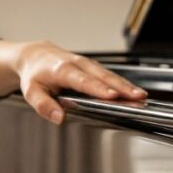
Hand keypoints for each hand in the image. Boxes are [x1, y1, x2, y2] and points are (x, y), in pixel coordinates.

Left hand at [0, 39, 146, 124]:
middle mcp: (78, 64)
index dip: (99, 89)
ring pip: (109, 75)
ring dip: (126, 85)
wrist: (36, 55)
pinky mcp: (92, 67)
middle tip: (137, 97)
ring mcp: (87, 64)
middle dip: (121, 87)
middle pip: (103, 77)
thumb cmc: (34, 74)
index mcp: (62, 70)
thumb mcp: (31, 91)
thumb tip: (58, 118)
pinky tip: (134, 92)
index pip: (84, 81)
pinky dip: (123, 83)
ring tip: (141, 96)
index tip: (113, 96)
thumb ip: (43, 105)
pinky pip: (109, 75)